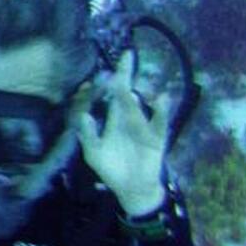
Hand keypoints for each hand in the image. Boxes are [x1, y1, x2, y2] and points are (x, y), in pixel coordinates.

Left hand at [76, 52, 169, 215]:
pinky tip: (161, 99)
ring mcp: (144, 127)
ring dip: (136, 93)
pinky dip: (162, 112)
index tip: (105, 67)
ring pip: (140, 107)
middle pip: (127, 95)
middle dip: (125, 76)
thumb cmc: (112, 168)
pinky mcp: (156, 139)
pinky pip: (160, 124)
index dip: (110, 81)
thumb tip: (83, 115)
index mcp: (114, 120)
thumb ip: (88, 135)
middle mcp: (130, 119)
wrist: (131, 189)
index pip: (112, 96)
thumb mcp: (94, 154)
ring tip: (129, 82)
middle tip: (126, 56)